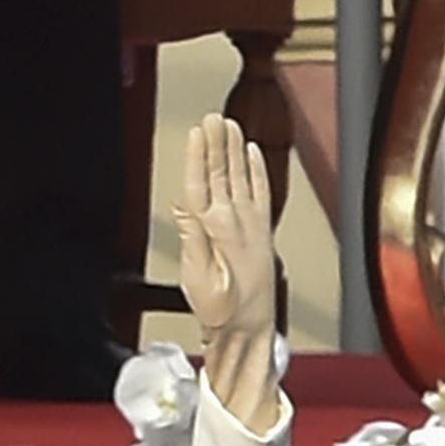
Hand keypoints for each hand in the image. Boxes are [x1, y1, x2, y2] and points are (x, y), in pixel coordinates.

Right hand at [170, 112, 275, 337]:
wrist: (251, 329)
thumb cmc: (222, 310)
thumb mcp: (197, 278)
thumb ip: (192, 237)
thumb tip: (183, 205)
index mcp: (218, 230)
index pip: (204, 183)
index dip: (199, 156)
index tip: (197, 132)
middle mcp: (239, 221)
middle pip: (223, 173)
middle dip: (217, 143)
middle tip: (213, 116)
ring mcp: (253, 224)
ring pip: (240, 176)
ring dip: (233, 149)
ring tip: (229, 125)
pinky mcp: (261, 230)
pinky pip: (260, 191)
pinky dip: (256, 169)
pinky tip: (252, 153)